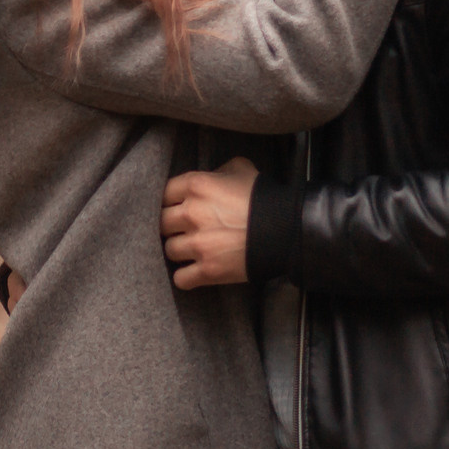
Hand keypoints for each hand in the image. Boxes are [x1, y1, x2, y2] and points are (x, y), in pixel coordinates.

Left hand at [162, 157, 257, 289]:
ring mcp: (198, 244)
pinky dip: (186, 277)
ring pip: (169, 250)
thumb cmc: (264, 197)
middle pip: (161, 223)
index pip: (163, 193)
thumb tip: (211, 178)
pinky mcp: (208, 270)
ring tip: (192, 250)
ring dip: (179, 251)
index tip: (176, 208)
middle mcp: (191, 214)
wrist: (287, 230)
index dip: (170, 202)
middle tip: (184, 230)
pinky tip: (194, 272)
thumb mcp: (241, 169)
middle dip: (172, 227)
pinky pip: (180, 278)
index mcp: (196, 186)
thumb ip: (218, 171)